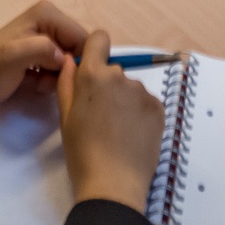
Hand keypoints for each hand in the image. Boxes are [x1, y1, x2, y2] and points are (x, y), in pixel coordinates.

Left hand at [0, 0, 86, 105]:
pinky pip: (60, 67)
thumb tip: (64, 56)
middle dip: (65, 70)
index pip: (83, 38)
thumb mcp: (12, 57)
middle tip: (44, 82)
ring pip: (69, 61)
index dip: (78, 60)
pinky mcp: (44, 50)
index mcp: (49, 14)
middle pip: (77, 50)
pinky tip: (34, 82)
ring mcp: (48, 36)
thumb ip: (39, 50)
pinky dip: (50, 79)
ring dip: (57, 77)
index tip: (63, 78)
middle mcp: (52, 21)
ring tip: (37, 82)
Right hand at [58, 29, 164, 212]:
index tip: (92, 73)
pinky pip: (146, 103)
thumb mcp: (65, 118)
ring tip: (117, 132)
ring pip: (130, 89)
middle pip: (113, 71)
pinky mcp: (159, 108)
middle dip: (107, 86)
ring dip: (124, 102)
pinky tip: (132, 136)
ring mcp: (143, 92)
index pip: (99, 39)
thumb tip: (70, 60)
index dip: (95, 52)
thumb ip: (67, 83)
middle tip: (100, 118)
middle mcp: (121, 76)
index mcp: (93, 75)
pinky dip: (139, 114)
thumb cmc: (82, 153)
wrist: (113, 184)